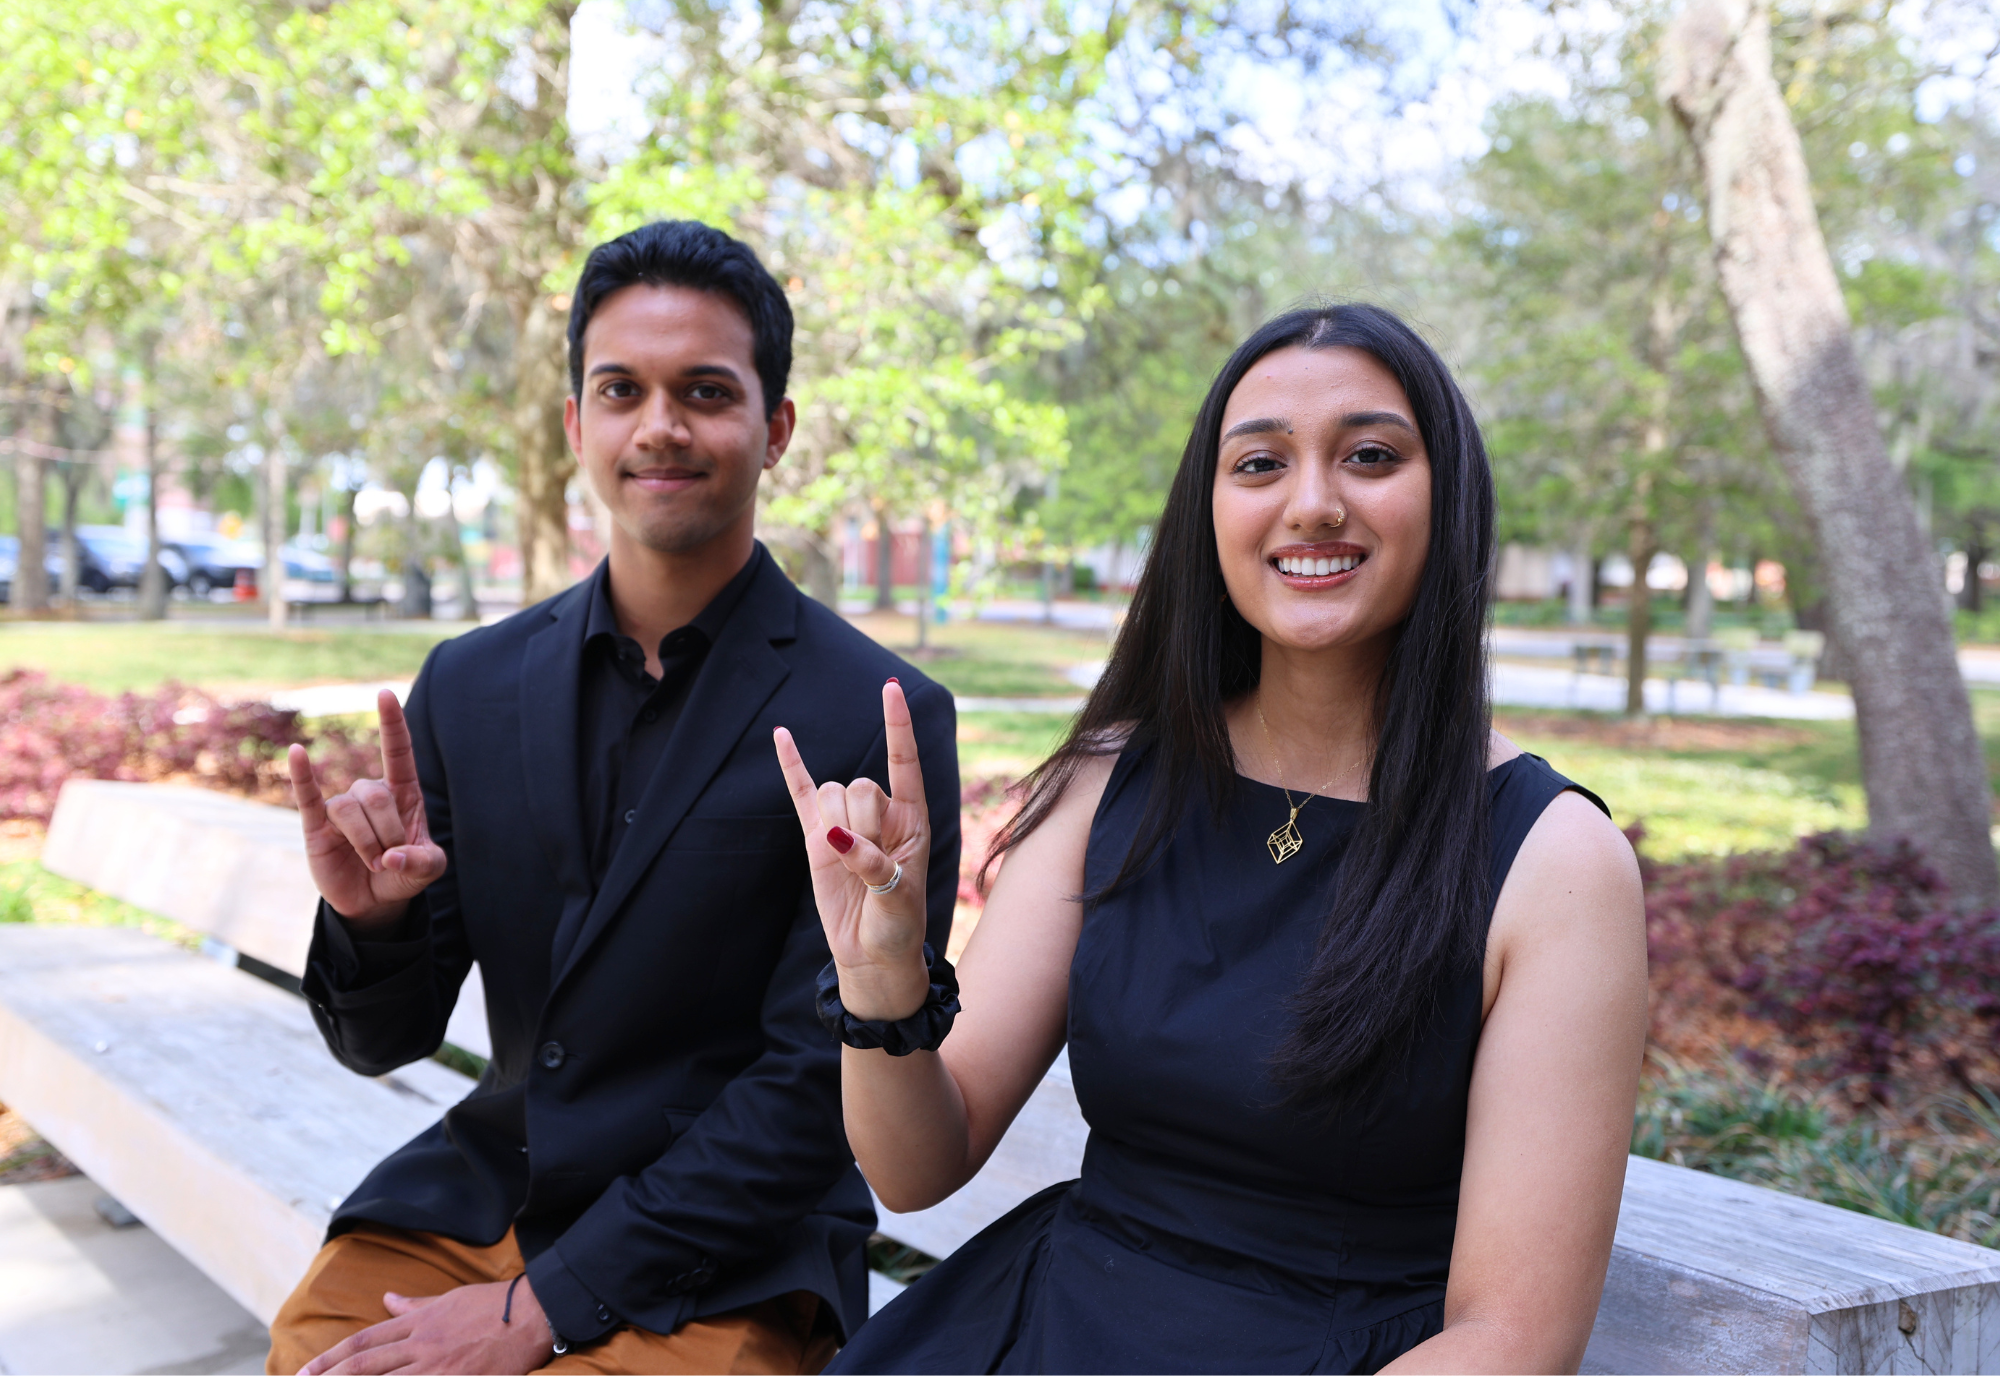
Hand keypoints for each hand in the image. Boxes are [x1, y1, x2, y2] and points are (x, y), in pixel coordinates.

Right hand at [288, 689, 446, 930]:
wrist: (374, 901)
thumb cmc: (404, 872)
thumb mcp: (428, 869)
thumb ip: (421, 862)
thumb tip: (393, 858)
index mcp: (403, 793)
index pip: (398, 751)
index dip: (392, 723)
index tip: (385, 693)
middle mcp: (370, 794)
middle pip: (375, 795)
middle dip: (387, 832)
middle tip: (390, 859)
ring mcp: (342, 808)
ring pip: (349, 809)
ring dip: (365, 842)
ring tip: (373, 863)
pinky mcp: (317, 826)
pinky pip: (308, 796)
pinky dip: (302, 775)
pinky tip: (297, 752)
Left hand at [298, 1278, 553, 1374]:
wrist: (533, 1314)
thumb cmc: (493, 1305)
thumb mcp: (449, 1299)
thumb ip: (414, 1305)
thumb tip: (386, 1299)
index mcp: (418, 1323)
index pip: (363, 1342)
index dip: (330, 1359)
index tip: (304, 1373)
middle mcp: (421, 1345)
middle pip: (364, 1365)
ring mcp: (438, 1367)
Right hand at [775, 679, 931, 1020]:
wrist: (872, 956)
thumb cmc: (898, 927)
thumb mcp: (898, 899)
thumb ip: (873, 865)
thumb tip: (834, 838)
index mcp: (912, 819)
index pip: (904, 761)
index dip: (897, 726)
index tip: (888, 689)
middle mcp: (881, 814)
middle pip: (860, 785)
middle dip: (861, 822)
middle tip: (870, 863)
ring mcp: (846, 823)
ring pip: (831, 794)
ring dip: (835, 825)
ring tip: (847, 863)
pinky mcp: (816, 838)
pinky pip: (802, 793)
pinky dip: (791, 765)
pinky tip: (781, 734)